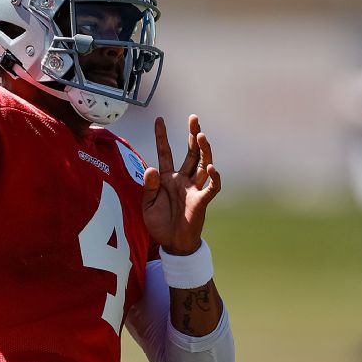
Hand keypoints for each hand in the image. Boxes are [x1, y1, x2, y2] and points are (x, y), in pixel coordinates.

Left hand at [142, 115, 221, 254]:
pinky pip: (211, 187)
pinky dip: (213, 178)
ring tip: (201, 135)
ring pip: (202, 165)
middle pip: (190, 153)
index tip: (159, 119)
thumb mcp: (147, 205)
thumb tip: (151, 168)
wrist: (172, 244)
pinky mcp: (201, 201)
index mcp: (167, 178)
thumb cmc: (159, 223)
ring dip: (203, 150)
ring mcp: (193, 189)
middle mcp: (182, 179)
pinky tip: (211, 168)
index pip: (165, 152)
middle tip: (194, 118)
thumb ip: (149, 187)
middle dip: (192, 135)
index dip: (162, 136)